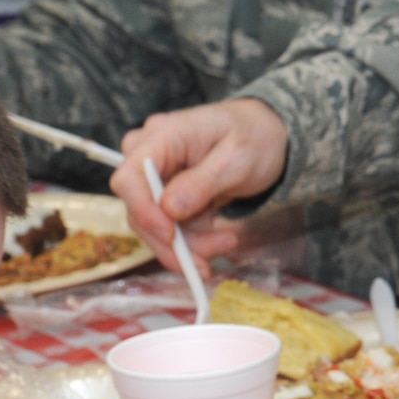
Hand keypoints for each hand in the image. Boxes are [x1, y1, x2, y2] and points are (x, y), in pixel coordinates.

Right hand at [110, 100, 290, 277]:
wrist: (268, 137)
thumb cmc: (254, 137)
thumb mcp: (239, 157)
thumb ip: (204, 181)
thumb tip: (169, 209)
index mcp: (163, 136)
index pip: (130, 177)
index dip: (143, 210)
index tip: (170, 236)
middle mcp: (150, 156)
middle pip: (139, 209)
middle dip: (172, 241)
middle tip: (206, 262)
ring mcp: (157, 178)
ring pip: (154, 225)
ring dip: (188, 245)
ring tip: (228, 242)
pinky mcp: (168, 196)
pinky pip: (170, 227)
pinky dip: (193, 240)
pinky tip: (221, 238)